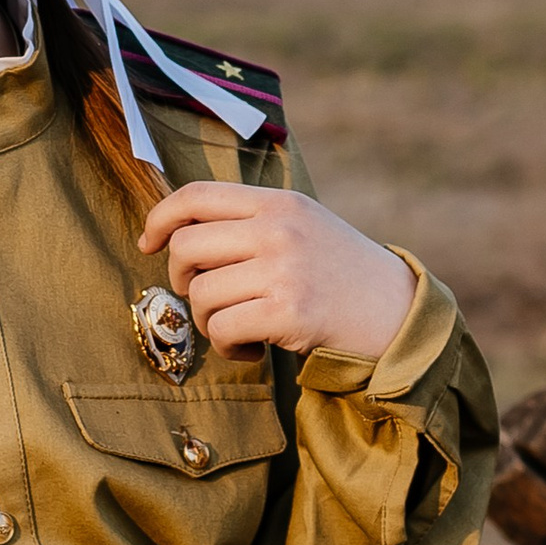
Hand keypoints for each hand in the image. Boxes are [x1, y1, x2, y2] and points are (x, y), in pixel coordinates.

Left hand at [137, 182, 418, 366]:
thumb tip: (178, 232)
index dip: (159, 218)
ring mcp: (284, 269)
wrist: (398, 313)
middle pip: (187, 246)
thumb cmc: (339, 274)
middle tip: (208, 296)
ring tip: (238, 327)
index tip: (147, 243)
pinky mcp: (290, 312)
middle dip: (183, 279)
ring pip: (202, 294)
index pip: (197, 195)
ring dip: (209, 321)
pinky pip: (223, 329)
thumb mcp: (303, 225)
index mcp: (278, 202)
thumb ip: (252, 221)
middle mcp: (279, 229)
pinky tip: (252, 349)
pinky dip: (228, 347)